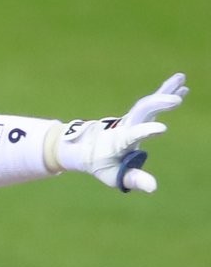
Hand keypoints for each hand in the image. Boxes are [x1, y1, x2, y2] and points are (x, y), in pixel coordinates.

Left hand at [50, 73, 187, 192]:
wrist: (85, 148)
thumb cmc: (100, 165)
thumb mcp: (113, 176)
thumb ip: (133, 180)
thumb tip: (153, 188)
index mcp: (119, 141)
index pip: (132, 135)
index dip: (145, 131)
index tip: (162, 129)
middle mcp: (126, 126)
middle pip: (141, 111)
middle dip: (157, 104)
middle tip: (175, 100)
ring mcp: (131, 119)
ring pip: (147, 102)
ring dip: (164, 91)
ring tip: (181, 79)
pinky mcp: (136, 116)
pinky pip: (151, 102)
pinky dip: (165, 92)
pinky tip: (182, 85)